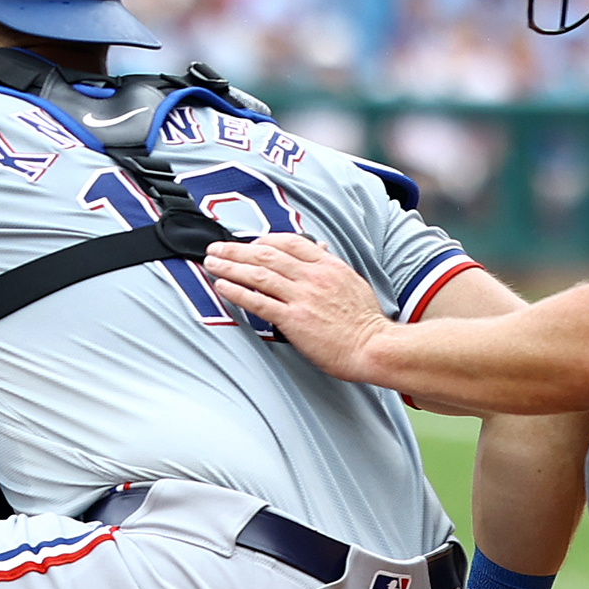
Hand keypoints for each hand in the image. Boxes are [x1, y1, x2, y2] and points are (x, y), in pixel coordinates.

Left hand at [202, 232, 390, 381]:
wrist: (376, 348)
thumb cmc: (365, 321)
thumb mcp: (352, 282)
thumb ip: (330, 266)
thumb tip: (319, 248)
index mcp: (328, 266)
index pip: (288, 242)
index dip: (262, 240)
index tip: (247, 243)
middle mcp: (313, 277)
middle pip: (266, 255)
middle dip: (236, 250)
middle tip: (215, 248)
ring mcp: (303, 298)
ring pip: (258, 274)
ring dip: (230, 266)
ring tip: (211, 263)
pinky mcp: (294, 320)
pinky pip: (258, 301)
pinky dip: (237, 291)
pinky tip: (221, 286)